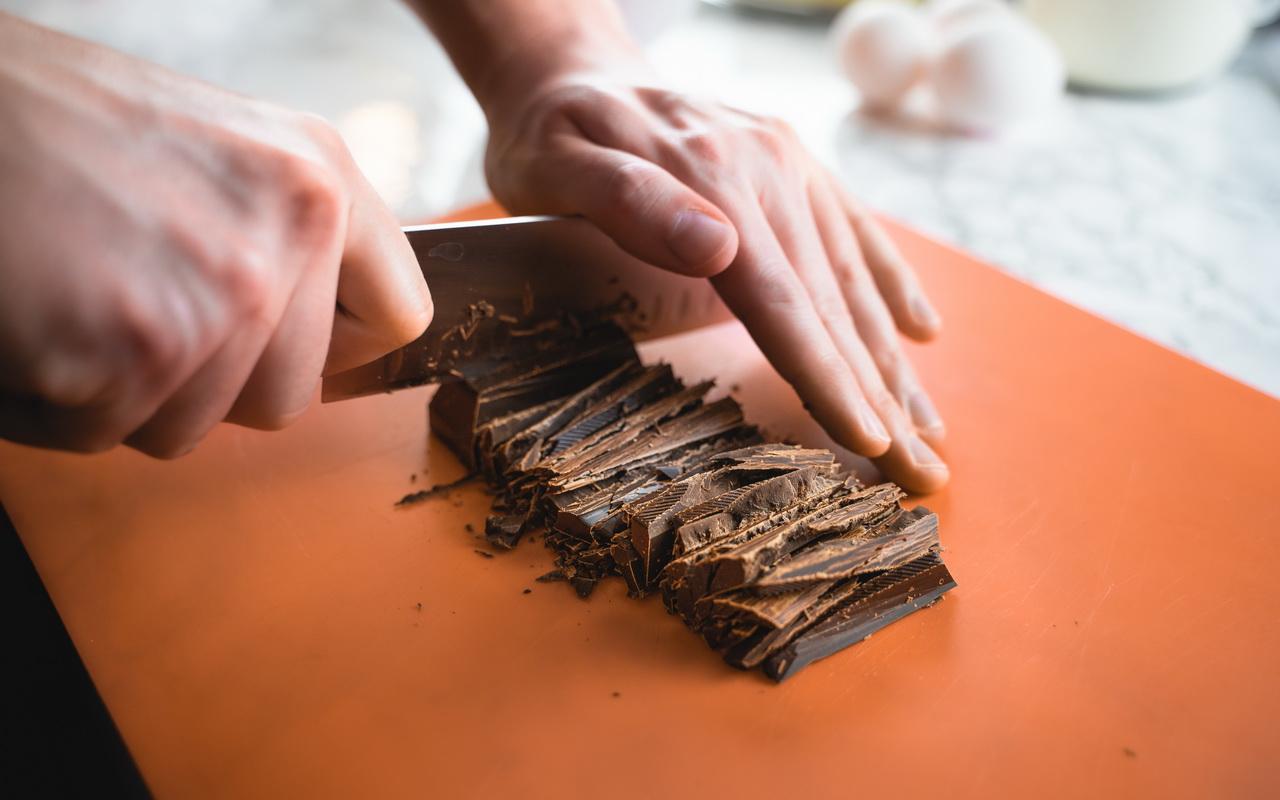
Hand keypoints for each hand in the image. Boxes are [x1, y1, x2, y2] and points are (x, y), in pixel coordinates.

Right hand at [0, 14, 431, 457]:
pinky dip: (49, 403)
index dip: (338, 352)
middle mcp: (289, 232)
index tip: (287, 345)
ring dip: (123, 394)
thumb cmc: (52, 123)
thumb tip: (321, 333)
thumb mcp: (216, 150)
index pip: (399, 320)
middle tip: (132, 304)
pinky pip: (101, 434)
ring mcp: (219, 296)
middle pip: (289, 400)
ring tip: (72, 297)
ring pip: (193, 430)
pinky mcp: (134, 351)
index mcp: (319, 175)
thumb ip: (284, 238)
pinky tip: (30, 321)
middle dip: (208, 384)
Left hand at [481, 70, 947, 491]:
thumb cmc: (548, 132)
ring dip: (895, 360)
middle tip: (926, 474)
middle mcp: (768, 169)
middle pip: (833, 302)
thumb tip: (718, 247)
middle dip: (881, 396)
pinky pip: (855, 232)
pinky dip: (891, 286)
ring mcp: (788, 165)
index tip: (869, 442)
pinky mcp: (792, 165)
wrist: (568, 66)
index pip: (784, 301)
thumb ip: (629, 201)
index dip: (827, 377)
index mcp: (713, 177)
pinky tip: (923, 331)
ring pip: (853, 278)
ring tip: (932, 430)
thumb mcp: (556, 162)